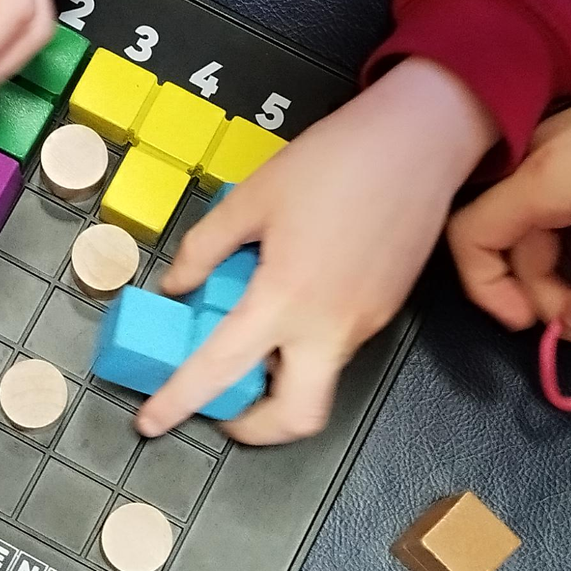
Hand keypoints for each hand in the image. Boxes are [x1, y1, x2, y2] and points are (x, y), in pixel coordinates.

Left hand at [138, 60, 496, 441]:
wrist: (419, 141)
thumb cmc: (335, 161)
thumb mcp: (251, 198)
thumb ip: (205, 248)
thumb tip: (177, 286)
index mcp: (286, 298)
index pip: (221, 368)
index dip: (178, 401)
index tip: (150, 422)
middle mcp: (331, 327)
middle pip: (297, 418)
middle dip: (254, 429)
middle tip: (221, 408)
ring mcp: (365, 324)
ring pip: (319, 381)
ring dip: (281, 380)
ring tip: (251, 333)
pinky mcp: (385, 312)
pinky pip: (338, 348)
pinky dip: (306, 346)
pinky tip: (292, 300)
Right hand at [447, 57, 570, 357]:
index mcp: (544, 180)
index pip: (471, 239)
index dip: (488, 290)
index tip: (534, 326)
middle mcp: (532, 161)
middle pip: (511, 245)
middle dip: (551, 301)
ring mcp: (550, 150)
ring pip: (533, 231)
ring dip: (566, 278)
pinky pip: (552, 209)